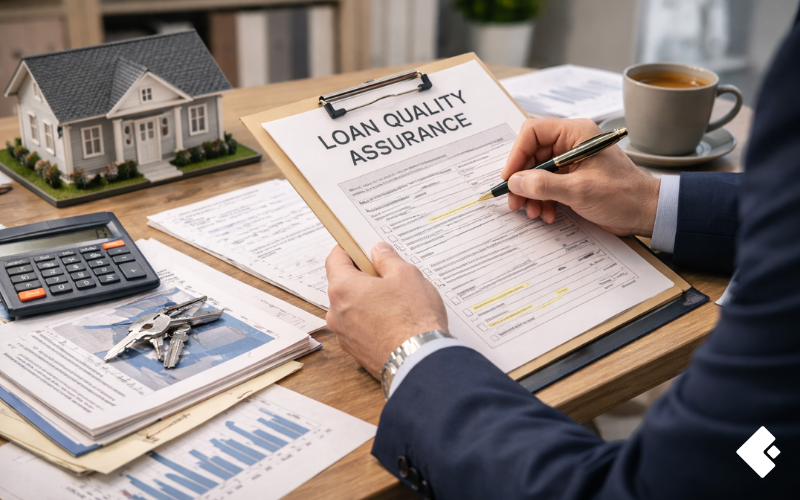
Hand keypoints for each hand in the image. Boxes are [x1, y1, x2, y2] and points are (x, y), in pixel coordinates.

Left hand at [325, 243, 447, 377]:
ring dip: (368, 301)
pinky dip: (372, 321)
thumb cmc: (412, 319)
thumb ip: (388, 260)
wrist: (419, 362)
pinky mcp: (356, 352)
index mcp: (343, 288)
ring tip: (397, 301)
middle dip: (363, 277)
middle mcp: (336, 313)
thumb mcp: (406, 275)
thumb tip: (379, 252)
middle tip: (387, 274)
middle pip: (343, 285)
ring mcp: (345, 335)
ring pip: (352, 308)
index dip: (348, 249)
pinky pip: (360, 328)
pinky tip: (395, 321)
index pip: (335, 259)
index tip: (360, 246)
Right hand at [501, 118, 660, 236]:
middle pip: (532, 154)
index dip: (517, 154)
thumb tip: (516, 182)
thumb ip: (544, 185)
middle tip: (515, 201)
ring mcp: (572, 161)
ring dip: (531, 194)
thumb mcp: (580, 191)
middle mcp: (571, 143)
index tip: (510, 178)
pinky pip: (548, 185)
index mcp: (576, 133)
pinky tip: (547, 213)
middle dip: (523, 180)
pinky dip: (543, 199)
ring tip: (533, 212)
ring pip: (537, 172)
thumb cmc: (624, 195)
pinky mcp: (573, 178)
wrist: (647, 212)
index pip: (533, 133)